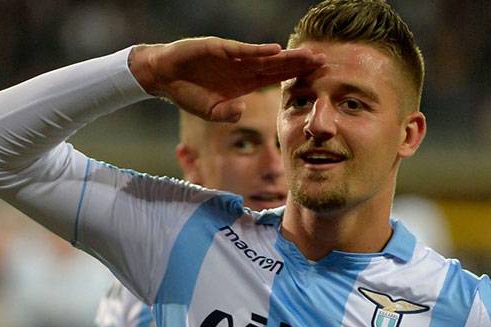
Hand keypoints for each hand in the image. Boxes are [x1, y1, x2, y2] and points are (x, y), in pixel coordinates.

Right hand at [130, 37, 324, 121]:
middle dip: (301, 64)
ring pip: (265, 57)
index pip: (277, 79)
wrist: (164, 77)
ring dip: (287, 56)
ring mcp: (233, 57)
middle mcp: (244, 68)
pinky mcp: (218, 49)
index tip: (319, 78)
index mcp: (245, 83)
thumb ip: (227, 113)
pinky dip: (258, 51)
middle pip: (278, 66)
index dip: (297, 77)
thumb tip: (241, 111)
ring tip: (308, 55)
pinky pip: (242, 51)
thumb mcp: (210, 111)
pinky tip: (276, 51)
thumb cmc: (188, 94)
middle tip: (326, 62)